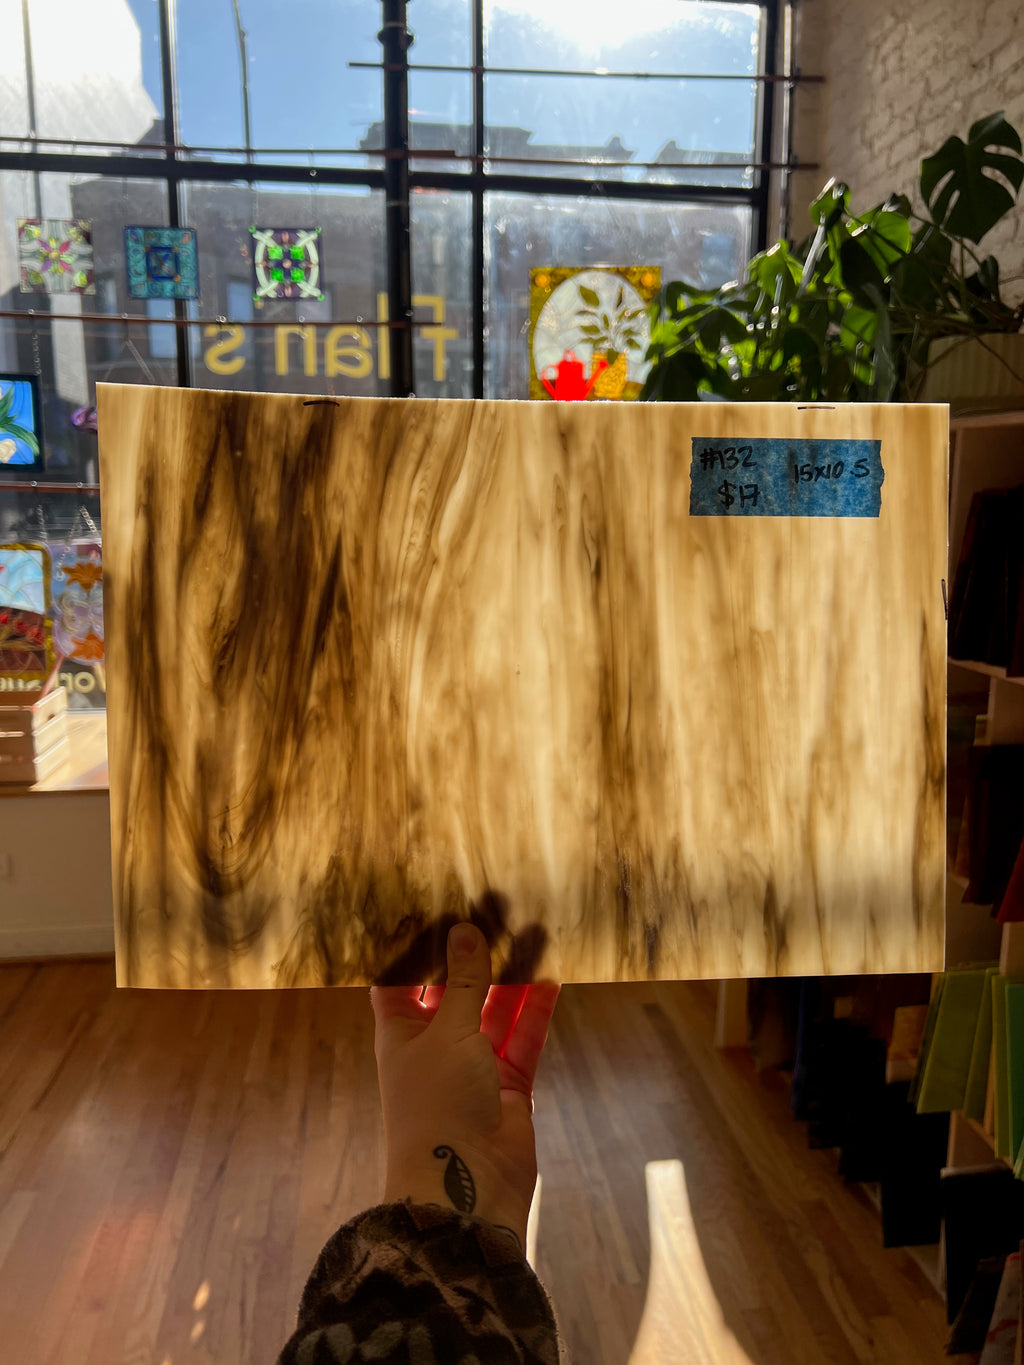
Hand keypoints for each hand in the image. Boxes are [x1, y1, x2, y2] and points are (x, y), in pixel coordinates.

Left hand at [370, 922, 560, 1249]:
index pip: (402, 980)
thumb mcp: (448, 1032)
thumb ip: (463, 982)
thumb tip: (466, 930)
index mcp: (401, 1033)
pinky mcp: (509, 1084)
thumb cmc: (437, 1105)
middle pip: (455, 990)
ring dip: (512, 977)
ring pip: (495, 1010)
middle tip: (496, 909)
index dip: (415, 947)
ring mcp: (474, 1065)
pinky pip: (523, 1038)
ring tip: (534, 931)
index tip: (432, 906)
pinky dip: (536, 1012)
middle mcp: (435, 1045)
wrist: (466, 1188)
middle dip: (473, 955)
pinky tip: (552, 978)